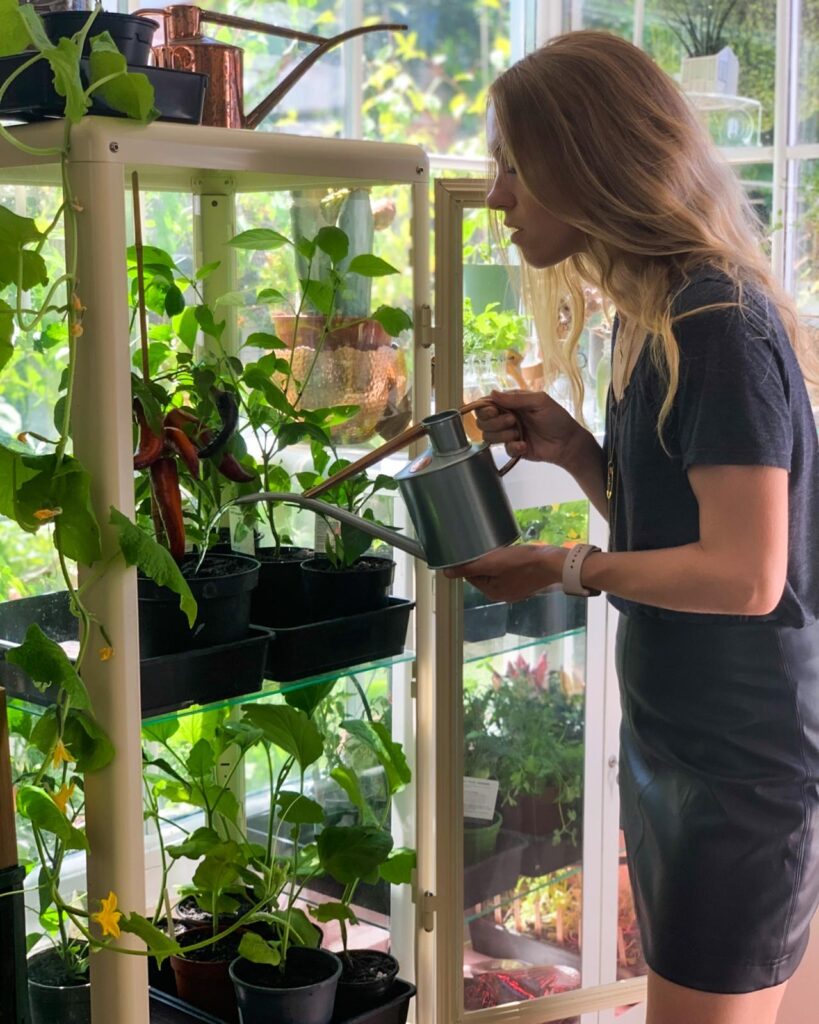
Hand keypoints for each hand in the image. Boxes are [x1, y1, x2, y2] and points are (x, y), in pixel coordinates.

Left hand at [443, 543, 566, 602]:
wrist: (553, 563)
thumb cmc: (522, 562)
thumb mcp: (491, 562)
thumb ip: (468, 568)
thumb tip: (446, 573)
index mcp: (492, 593)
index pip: (472, 576)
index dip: (473, 562)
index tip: (479, 552)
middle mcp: (503, 595)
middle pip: (484, 575)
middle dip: (486, 562)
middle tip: (494, 550)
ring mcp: (516, 590)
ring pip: (498, 573)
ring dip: (498, 562)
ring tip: (505, 552)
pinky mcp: (526, 583)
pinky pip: (510, 573)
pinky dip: (510, 564)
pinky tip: (516, 556)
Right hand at [476, 389, 585, 466]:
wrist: (567, 443)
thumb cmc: (556, 418)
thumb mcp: (539, 402)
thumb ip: (515, 398)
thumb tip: (491, 393)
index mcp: (510, 403)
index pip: (486, 404)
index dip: (484, 408)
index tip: (494, 411)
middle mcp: (505, 417)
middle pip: (482, 421)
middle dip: (495, 422)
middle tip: (512, 421)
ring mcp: (508, 434)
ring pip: (488, 436)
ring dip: (502, 435)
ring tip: (519, 433)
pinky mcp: (513, 449)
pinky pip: (503, 449)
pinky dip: (513, 448)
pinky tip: (524, 445)